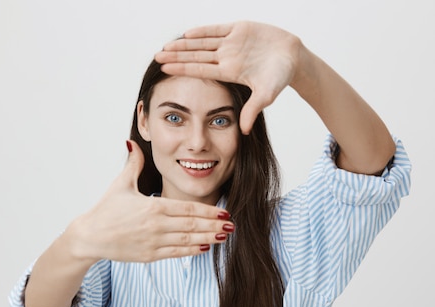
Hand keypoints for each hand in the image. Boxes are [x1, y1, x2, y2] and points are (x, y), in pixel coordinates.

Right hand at [68, 140, 233, 262]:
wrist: (89, 237)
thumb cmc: (105, 211)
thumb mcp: (120, 184)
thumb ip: (133, 164)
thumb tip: (133, 143)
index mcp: (152, 206)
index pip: (188, 209)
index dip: (209, 211)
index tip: (224, 212)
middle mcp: (156, 225)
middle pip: (192, 224)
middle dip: (214, 225)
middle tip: (233, 225)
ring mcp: (153, 242)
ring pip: (187, 240)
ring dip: (208, 238)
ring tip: (225, 237)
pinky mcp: (149, 255)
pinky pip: (176, 253)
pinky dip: (192, 250)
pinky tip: (205, 248)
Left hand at [155, 21, 301, 133]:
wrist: (295, 58)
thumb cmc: (280, 77)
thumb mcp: (266, 94)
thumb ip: (253, 109)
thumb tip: (242, 131)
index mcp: (229, 72)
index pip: (200, 70)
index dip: (182, 69)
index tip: (164, 70)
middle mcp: (226, 57)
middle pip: (196, 56)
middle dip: (176, 56)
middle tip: (157, 56)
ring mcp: (232, 42)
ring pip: (202, 42)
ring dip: (184, 43)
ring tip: (166, 44)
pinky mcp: (240, 29)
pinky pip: (217, 29)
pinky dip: (203, 30)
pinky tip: (187, 33)